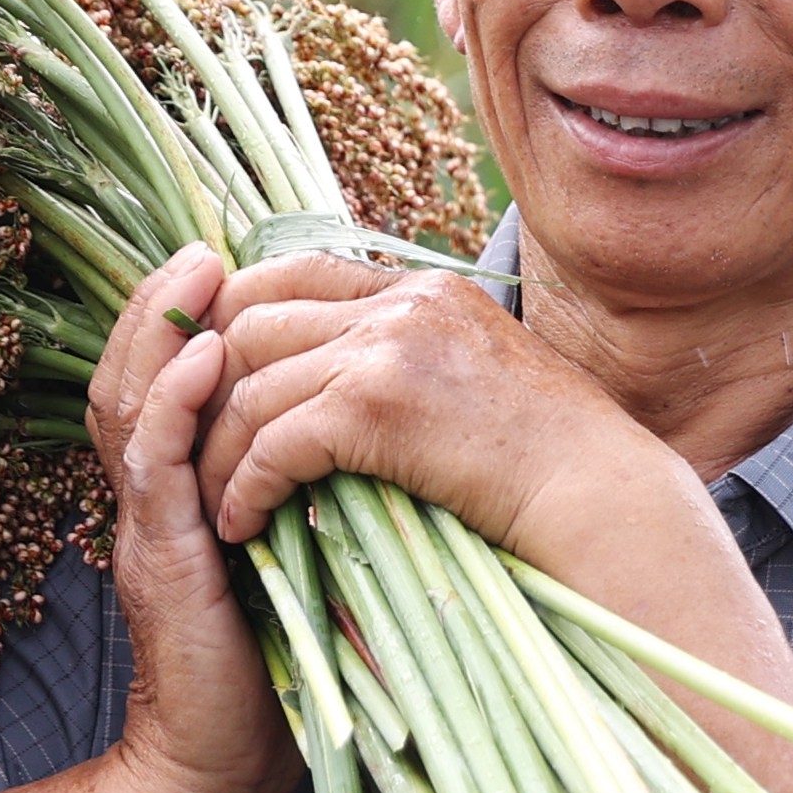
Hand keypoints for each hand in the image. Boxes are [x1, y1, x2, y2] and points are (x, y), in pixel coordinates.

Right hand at [83, 247, 303, 792]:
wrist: (225, 772)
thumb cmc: (278, 671)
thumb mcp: (304, 558)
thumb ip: (316, 496)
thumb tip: (382, 436)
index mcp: (184, 494)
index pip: (167, 383)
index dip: (186, 319)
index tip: (231, 264)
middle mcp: (154, 500)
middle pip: (134, 373)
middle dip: (164, 303)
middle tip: (204, 247)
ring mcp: (149, 526)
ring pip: (130, 403)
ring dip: (161, 332)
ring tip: (197, 272)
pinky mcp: (160, 560)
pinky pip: (153, 466)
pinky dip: (172, 407)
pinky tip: (202, 363)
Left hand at [190, 253, 694, 568]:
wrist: (602, 497)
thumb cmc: (552, 461)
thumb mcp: (481, 378)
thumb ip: (414, 361)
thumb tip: (351, 387)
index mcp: (421, 287)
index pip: (290, 270)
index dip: (232, 316)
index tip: (208, 374)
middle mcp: (400, 302)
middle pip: (252, 317)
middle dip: (207, 382)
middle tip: (190, 439)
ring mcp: (388, 347)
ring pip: (252, 383)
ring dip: (218, 448)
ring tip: (210, 499)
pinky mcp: (378, 405)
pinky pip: (275, 439)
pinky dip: (246, 485)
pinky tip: (246, 522)